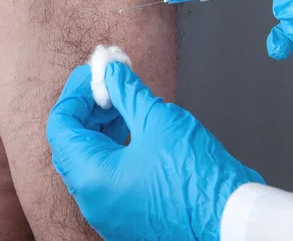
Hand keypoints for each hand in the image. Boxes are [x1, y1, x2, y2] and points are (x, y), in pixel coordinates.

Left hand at [46, 63, 263, 240]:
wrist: (231, 222)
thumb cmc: (198, 178)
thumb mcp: (159, 120)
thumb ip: (127, 91)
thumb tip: (111, 71)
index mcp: (92, 176)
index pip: (61, 125)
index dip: (76, 93)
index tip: (95, 75)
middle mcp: (92, 200)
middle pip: (71, 143)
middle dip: (88, 109)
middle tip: (110, 86)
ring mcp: (107, 213)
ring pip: (88, 162)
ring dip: (99, 129)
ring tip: (123, 107)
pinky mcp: (125, 217)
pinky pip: (104, 179)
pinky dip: (111, 151)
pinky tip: (133, 133)